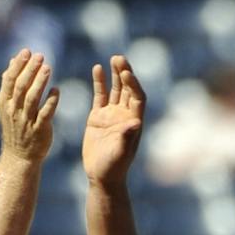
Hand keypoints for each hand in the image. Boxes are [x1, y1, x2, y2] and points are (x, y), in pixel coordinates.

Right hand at [0, 49, 59, 164]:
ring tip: (48, 68)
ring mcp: (26, 121)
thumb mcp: (8, 106)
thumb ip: (10, 83)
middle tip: (40, 56)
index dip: (17, 65)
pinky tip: (56, 90)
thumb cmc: (16, 128)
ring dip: (40, 82)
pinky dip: (51, 101)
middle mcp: (13, 111)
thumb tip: (12, 61)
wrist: (19, 157)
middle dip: (30, 70)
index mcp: (4, 103)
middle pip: (21, 86)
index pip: (9, 80)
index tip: (26, 51)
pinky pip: (45, 114)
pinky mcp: (39, 130)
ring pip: (32, 98)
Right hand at [83, 54, 145, 187]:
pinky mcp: (98, 117)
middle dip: (125, 74)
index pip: (137, 97)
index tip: (126, 73)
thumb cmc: (114, 167)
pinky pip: (100, 95)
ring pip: (115, 90)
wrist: (101, 176)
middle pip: (128, 89)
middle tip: (120, 58)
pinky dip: (99, 82)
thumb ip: (127, 137)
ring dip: (115, 74)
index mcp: (133, 122)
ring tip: (113, 58)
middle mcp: (125, 115)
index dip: (133, 84)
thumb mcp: (120, 153)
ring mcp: (111, 115)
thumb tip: (136, 123)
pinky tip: (98, 68)